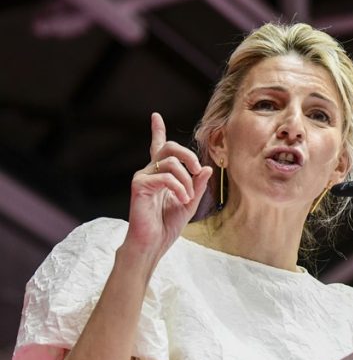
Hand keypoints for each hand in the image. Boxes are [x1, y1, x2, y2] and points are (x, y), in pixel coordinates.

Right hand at [123, 113, 212, 262]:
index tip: (155, 115)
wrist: (153, 244)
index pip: (158, 147)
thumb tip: (207, 168)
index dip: (157, 130)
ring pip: (170, 162)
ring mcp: (143, 177)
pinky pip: (165, 176)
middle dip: (188, 154)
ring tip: (188, 197)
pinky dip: (179, 188)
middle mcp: (150, 172)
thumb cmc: (168, 225)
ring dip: (187, 179)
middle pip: (169, 147)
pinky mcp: (139, 185)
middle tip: (197, 169)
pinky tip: (182, 200)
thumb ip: (198, 185)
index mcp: (161, 174)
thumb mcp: (190, 203)